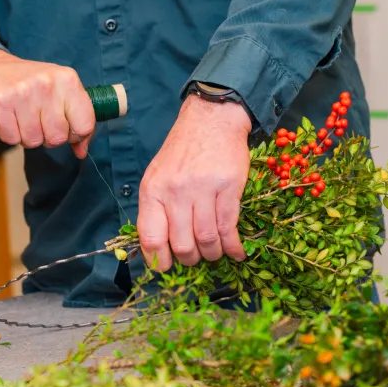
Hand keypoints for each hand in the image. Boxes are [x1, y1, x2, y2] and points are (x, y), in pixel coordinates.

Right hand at [0, 48, 95, 157]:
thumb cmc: (29, 84)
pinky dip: (10, 135)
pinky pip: (12, 139)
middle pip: (58, 137)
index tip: (66, 130)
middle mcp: (47, 83)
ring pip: (34, 141)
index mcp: (68, 79)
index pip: (85, 124)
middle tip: (39, 121)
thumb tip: (82, 151)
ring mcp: (24, 93)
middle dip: (48, 137)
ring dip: (28, 137)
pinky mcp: (1, 103)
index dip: (76, 135)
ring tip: (23, 118)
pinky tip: (9, 119)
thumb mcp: (59, 92)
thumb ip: (76, 120)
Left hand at [138, 96, 251, 270]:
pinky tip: (236, 252)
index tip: (167, 266)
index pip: (151, 237)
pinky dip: (233, 246)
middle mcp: (175, 191)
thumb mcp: (157, 176)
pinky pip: (229, 227)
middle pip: (182, 244)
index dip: (159, 260)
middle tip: (196, 258)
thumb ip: (156, 209)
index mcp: (153, 191)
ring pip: (206, 239)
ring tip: (215, 253)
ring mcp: (202, 189)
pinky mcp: (228, 187)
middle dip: (190, 259)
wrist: (211, 120)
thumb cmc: (183, 152)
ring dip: (213, 254)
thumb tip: (157, 248)